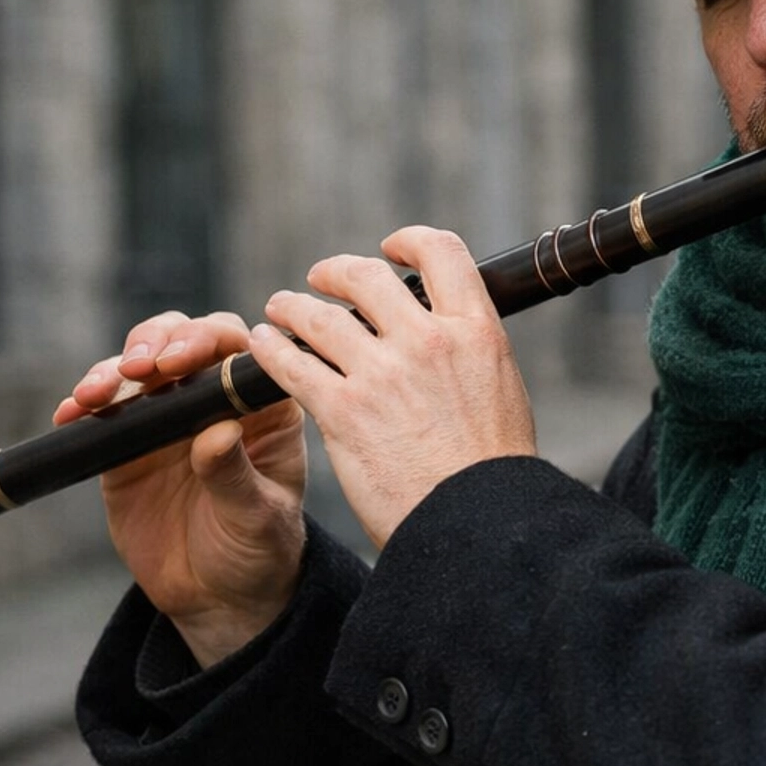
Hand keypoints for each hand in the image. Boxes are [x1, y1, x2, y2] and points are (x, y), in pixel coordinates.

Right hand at [55, 310, 307, 666]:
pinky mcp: (127, 445)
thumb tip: (217, 432)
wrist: (218, 596)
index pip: (237, 349)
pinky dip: (84, 407)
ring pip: (136, 368)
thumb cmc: (258, 550)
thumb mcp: (257, 517)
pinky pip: (102, 414)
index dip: (207, 340)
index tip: (180, 360)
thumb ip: (236, 475)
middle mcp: (213, 399)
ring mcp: (167, 418)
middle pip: (182, 339)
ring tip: (94, 395)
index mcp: (261, 405)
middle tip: (138, 369)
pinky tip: (71, 414)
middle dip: (155, 342)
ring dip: (111, 371)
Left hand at [249, 225, 536, 552]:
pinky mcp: (343, 411)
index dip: (408, 241)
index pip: (440, 252)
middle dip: (335, 273)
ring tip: (278, 310)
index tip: (388, 249)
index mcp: (475, 332)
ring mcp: (381, 374)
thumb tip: (446, 336)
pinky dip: (271, 350)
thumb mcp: (502, 390)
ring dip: (291, 308)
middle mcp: (427, 341)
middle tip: (319, 279)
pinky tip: (262, 347)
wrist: (480, 524)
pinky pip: (292, 364)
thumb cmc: (493, 471)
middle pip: (366, 277)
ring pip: (319, 317)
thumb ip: (469, 353)